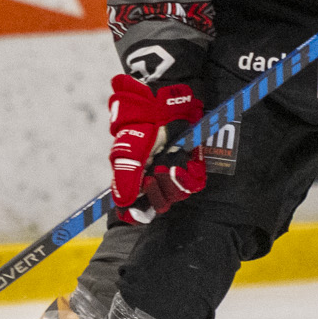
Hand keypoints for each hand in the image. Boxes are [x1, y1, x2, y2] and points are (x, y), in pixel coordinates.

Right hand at [107, 74, 206, 223]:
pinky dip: (189, 174)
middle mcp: (154, 180)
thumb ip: (125, 177)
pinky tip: (184, 161)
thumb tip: (124, 204)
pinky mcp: (191, 167)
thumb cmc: (141, 127)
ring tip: (168, 159)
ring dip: (172, 179)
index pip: (136, 210)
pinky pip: (193, 184)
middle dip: (157, 191)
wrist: (164, 104)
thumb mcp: (128, 151)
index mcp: (135, 180)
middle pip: (158, 205)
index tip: (139, 209)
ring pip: (176, 196)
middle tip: (154, 172)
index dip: (137, 213)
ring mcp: (173, 174)